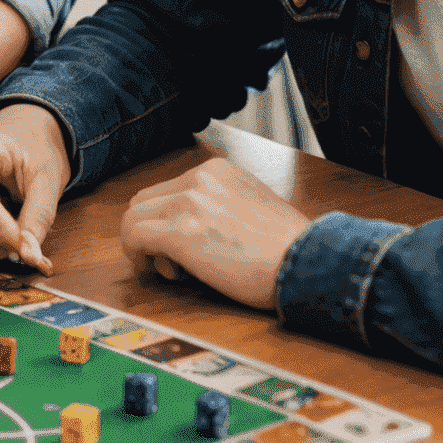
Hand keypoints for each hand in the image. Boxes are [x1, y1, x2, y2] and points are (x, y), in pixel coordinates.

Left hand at [119, 157, 311, 310]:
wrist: (309, 262)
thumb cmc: (291, 248)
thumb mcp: (254, 206)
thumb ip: (222, 206)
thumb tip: (198, 226)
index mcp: (216, 171)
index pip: (168, 189)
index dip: (167, 220)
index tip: (183, 245)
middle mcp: (199, 179)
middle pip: (145, 200)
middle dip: (150, 231)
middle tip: (173, 261)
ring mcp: (188, 203)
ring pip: (133, 217)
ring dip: (143, 245)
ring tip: (171, 269)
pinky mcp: (180, 232)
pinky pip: (133, 236)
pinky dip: (136, 254)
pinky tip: (159, 270)